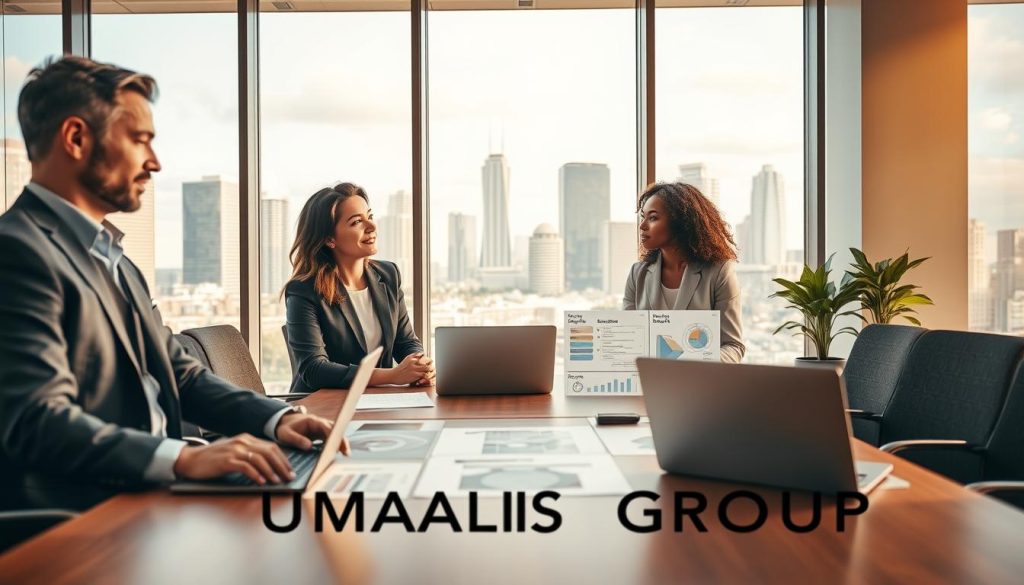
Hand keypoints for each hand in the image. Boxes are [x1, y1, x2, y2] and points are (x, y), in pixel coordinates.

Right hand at [173, 433, 294, 484]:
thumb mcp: (233, 452)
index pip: (271, 447)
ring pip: (260, 459)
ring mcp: (234, 450)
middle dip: (281, 465)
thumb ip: (249, 454)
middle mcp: (242, 441)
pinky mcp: (226, 460)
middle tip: (288, 477)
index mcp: (246, 438)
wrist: (190, 460)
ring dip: (271, 471)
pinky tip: (261, 482)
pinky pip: (245, 467)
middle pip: (269, 452)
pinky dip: (256, 474)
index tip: (290, 470)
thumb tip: (268, 465)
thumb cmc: (212, 459)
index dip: (283, 459)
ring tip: (277, 481)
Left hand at [275, 412, 350, 454]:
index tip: (338, 444)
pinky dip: (335, 445)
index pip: (327, 427)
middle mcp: (320, 423)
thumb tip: (309, 446)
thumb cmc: (285, 428)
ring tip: (345, 454)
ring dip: (341, 443)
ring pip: (336, 434)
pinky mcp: (322, 434)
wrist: (283, 424)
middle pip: (335, 430)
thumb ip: (297, 440)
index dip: (334, 435)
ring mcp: (322, 428)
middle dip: (342, 440)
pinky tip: (337, 454)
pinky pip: (331, 439)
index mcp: (313, 421)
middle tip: (346, 452)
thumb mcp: (286, 434)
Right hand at [389, 352, 431, 384]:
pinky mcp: (415, 374)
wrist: (393, 375)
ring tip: (431, 375)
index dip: (428, 360)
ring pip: (428, 368)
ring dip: (430, 372)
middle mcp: (414, 361)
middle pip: (428, 361)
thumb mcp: (406, 360)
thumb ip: (413, 357)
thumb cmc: (400, 370)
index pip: (423, 355)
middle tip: (432, 369)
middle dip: (431, 365)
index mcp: (411, 357)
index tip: (429, 363)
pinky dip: (427, 377)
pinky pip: (425, 375)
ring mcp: (415, 367)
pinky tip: (427, 379)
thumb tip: (421, 355)